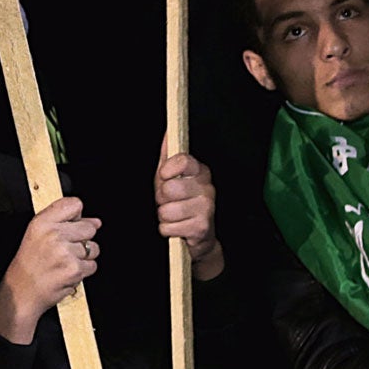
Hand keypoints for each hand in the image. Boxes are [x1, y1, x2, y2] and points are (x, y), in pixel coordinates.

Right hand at [0, 197, 99, 343]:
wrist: (20, 294)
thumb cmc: (28, 266)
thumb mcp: (37, 235)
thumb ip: (65, 222)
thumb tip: (95, 221)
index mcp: (42, 222)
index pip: (74, 204)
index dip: (76, 217)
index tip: (70, 226)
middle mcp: (53, 235)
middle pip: (90, 227)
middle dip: (82, 240)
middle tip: (64, 251)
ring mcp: (65, 252)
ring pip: (93, 248)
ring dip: (83, 257)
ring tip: (64, 263)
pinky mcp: (74, 269)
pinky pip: (92, 266)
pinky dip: (82, 271)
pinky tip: (66, 273)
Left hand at [156, 143, 223, 280]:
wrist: (199, 237)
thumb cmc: (181, 203)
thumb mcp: (172, 178)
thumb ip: (168, 155)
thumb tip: (168, 131)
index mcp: (201, 171)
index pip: (182, 160)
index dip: (167, 170)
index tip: (164, 176)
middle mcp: (207, 188)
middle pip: (169, 188)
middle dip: (161, 199)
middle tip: (169, 202)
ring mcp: (206, 208)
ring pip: (166, 210)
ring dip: (164, 216)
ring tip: (174, 216)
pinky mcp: (201, 228)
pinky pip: (167, 227)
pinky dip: (166, 230)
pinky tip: (177, 229)